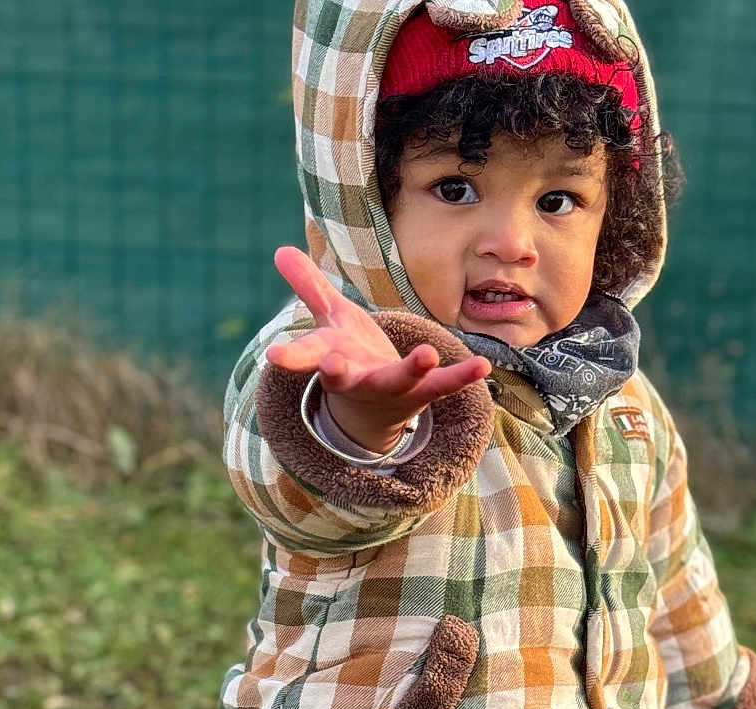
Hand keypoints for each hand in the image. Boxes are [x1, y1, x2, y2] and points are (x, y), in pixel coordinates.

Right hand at [265, 246, 490, 453]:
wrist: (376, 410)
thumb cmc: (350, 356)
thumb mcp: (331, 321)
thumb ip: (310, 288)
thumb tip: (280, 251)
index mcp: (332, 361)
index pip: (308, 357)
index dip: (291, 358)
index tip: (272, 357)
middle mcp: (359, 380)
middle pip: (347, 378)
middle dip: (338, 373)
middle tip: (330, 367)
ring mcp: (392, 388)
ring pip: (399, 381)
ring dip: (412, 369)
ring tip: (426, 353)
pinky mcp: (423, 393)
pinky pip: (444, 386)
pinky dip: (462, 376)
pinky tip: (483, 365)